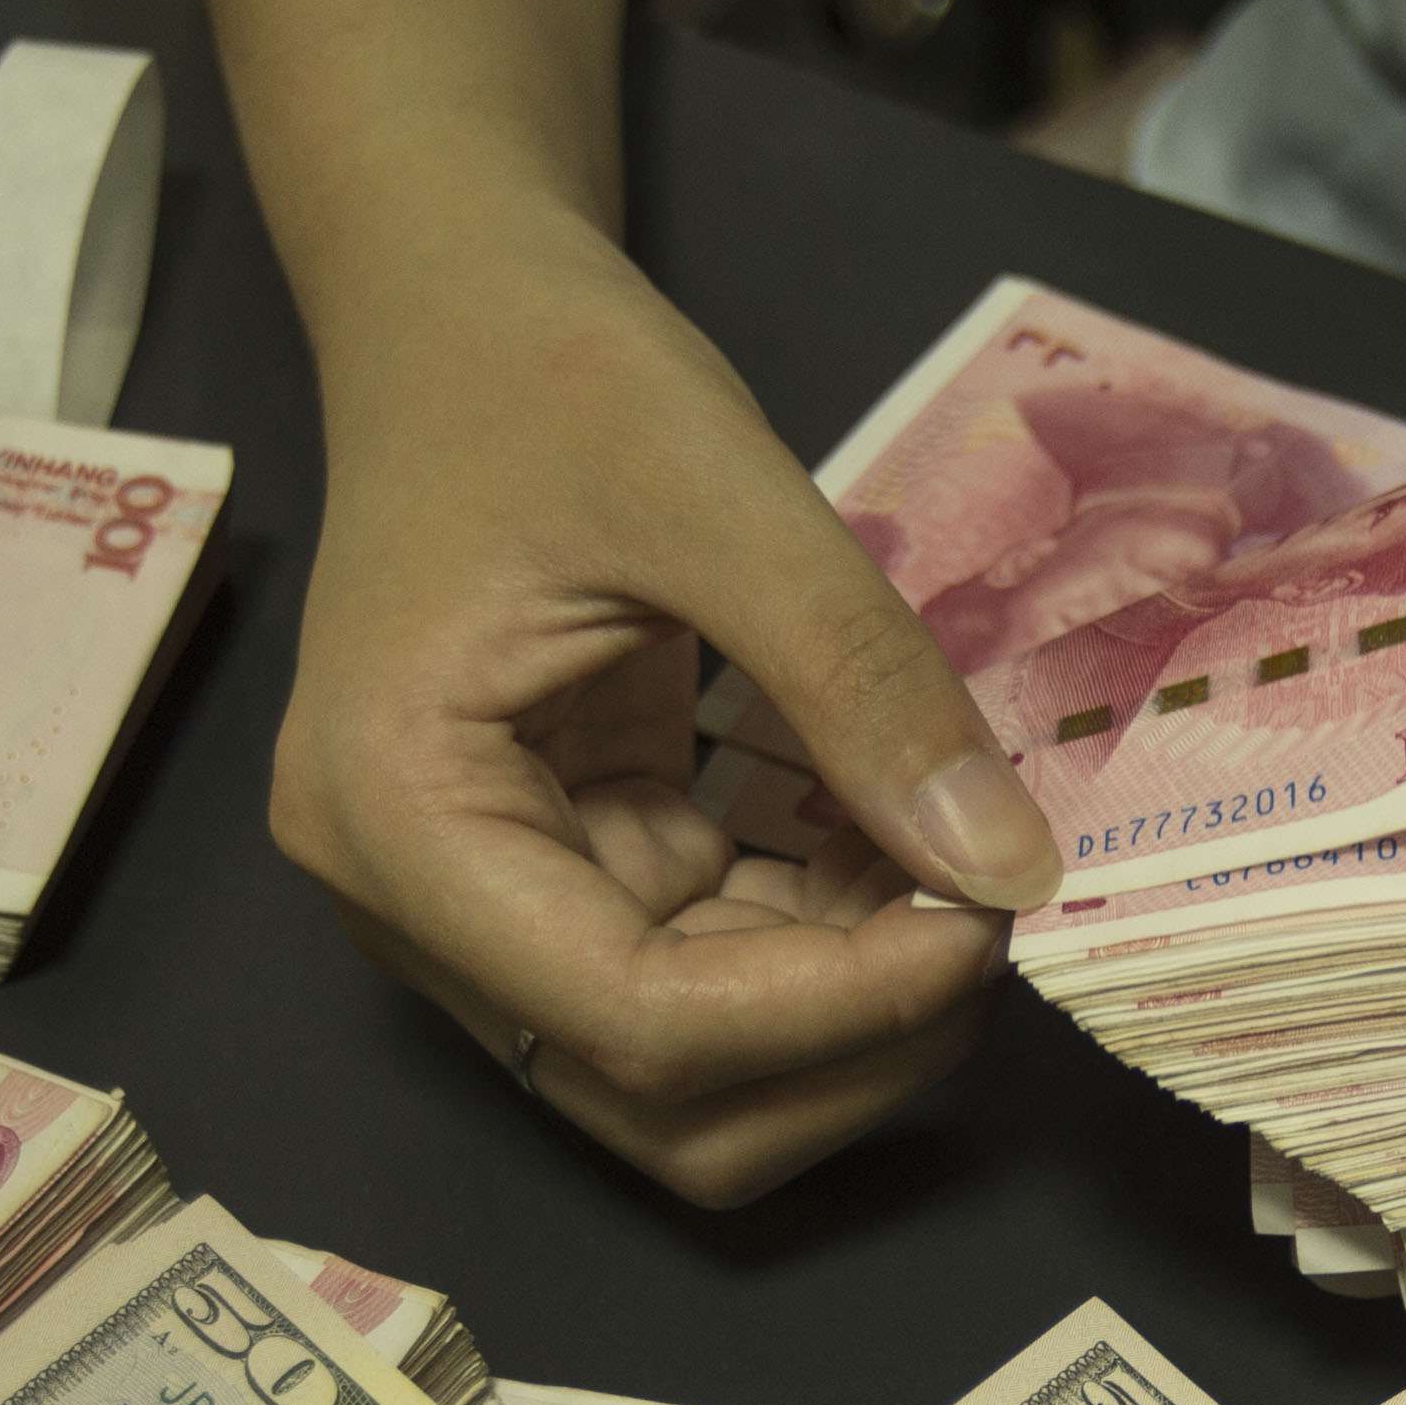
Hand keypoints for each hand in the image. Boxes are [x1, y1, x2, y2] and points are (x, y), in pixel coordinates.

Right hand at [269, 215, 1061, 1205]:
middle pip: (657, 1095)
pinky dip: (820, 945)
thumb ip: (861, 684)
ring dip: (845, 1009)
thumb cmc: (547, 372)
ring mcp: (475, 903)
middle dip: (846, 1045)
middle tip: (988, 914)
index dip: (833, 1010)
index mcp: (394, 815)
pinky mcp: (552, 873)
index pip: (632, 1020)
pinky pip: (702, 974)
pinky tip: (904, 843)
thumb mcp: (719, 495)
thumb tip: (1011, 870)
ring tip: (958, 872)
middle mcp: (407, 902)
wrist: (456, 309)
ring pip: (688, 1067)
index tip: (984, 914)